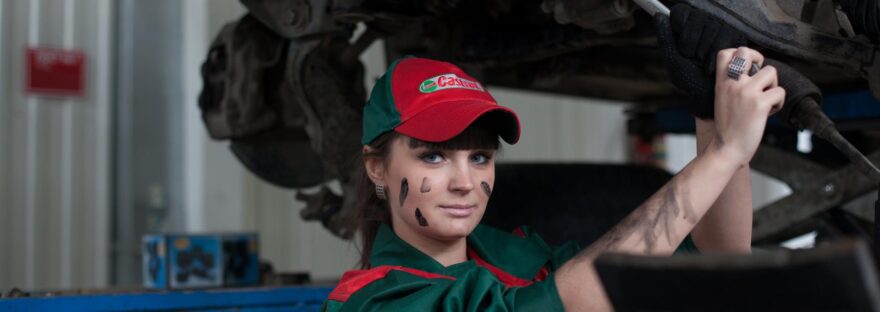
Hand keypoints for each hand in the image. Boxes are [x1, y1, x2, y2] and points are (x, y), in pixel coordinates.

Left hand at [654, 4, 746, 118]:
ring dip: (706, 50)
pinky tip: (713, 65)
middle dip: (694, 45)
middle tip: (695, 59)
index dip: (683, 34)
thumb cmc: (691, 81)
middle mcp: (703, 26)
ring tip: (704, 63)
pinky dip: (718, 54)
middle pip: (699, 19)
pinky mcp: (735, 37)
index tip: (685, 51)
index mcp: (686, 29)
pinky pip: (727, 36)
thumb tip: (659, 17)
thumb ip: (666, 39)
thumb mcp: (674, 61)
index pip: (682, 14)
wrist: (711, 97)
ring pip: (713, 26)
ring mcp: (720, 30)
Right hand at [712, 47, 784, 164]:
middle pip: (746, 52)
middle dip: (759, 61)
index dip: (741, 52)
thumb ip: (732, 84)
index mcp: (721, 83)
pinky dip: (779, 103)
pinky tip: (769, 113)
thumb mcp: (722, 100)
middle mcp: (733, 84)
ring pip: (771, 71)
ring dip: (773, 86)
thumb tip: (752, 72)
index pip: (726, 53)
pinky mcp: (760, 104)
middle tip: (761, 78)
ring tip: (766, 100)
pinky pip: (780, 92)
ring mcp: (746, 93)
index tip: (749, 65)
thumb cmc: (728, 127)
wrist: (727, 149)